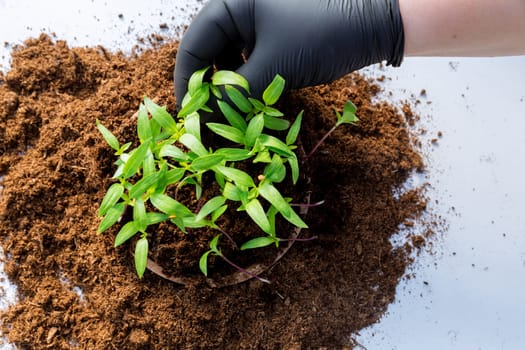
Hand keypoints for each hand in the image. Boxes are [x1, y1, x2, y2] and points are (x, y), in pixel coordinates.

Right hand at [174, 0, 403, 105]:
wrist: (377, 24)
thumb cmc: (324, 35)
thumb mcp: (275, 66)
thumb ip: (236, 93)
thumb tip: (205, 119)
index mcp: (232, 2)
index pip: (194, 44)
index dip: (188, 81)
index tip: (188, 115)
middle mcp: (241, 9)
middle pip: (210, 52)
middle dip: (209, 87)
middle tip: (210, 121)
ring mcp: (260, 22)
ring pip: (231, 60)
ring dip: (230, 89)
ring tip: (233, 117)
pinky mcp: (276, 36)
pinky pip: (251, 61)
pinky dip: (249, 84)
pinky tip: (253, 103)